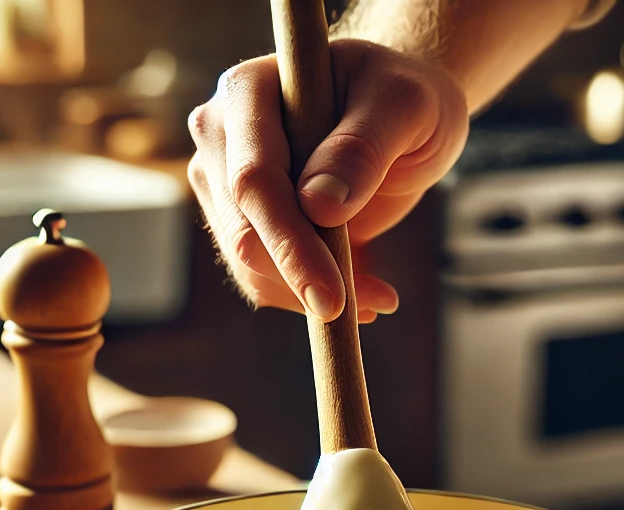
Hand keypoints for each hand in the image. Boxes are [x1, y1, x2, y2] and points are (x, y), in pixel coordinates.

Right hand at [186, 40, 468, 322]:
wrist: (396, 114)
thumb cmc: (402, 97)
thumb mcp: (403, 106)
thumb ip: (362, 147)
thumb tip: (318, 206)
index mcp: (248, 91)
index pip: (254, 180)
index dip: (289, 242)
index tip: (332, 297)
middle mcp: (220, 136)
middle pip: (243, 231)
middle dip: (303, 279)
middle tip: (372, 305)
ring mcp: (224, 182)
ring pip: (248, 264)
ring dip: (310, 295)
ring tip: (378, 297)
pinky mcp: (242, 221)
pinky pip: (262, 277)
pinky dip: (308, 295)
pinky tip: (361, 292)